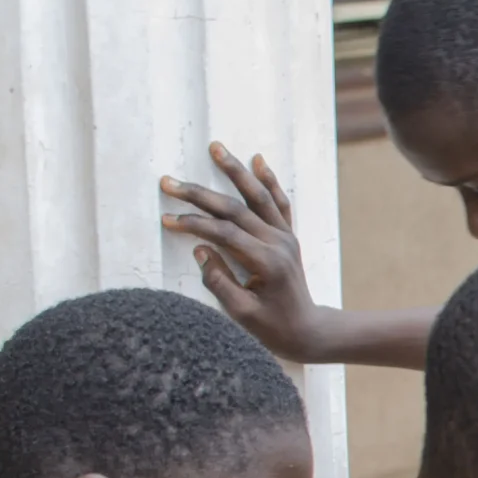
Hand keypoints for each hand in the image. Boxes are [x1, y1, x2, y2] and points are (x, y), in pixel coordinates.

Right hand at [160, 143, 332, 361]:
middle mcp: (278, 244)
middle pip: (235, 210)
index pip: (224, 234)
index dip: (194, 225)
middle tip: (168, 182)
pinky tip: (258, 160)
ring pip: (258, 197)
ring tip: (216, 147)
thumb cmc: (274, 328)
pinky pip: (279, 203)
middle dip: (199, 194)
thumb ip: (220, 282)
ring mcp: (285, 238)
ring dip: (235, 171)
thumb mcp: (242, 314)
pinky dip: (269, 181)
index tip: (167, 219)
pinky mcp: (288, 237)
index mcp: (267, 263)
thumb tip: (199, 249)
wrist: (309, 330)